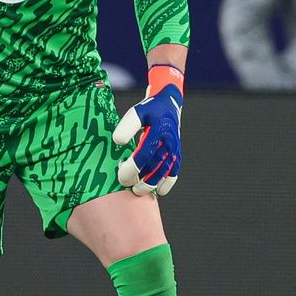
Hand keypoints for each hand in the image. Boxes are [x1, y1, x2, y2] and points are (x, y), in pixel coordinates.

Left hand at [112, 64, 184, 196]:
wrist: (169, 104)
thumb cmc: (149, 109)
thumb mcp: (136, 112)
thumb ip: (127, 126)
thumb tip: (118, 142)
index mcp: (159, 131)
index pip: (145, 154)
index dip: (133, 167)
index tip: (121, 174)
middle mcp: (169, 142)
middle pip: (155, 166)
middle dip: (141, 179)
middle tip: (126, 185)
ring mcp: (174, 149)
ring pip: (164, 172)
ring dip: (152, 184)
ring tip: (138, 191)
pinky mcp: (176, 154)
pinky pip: (175, 171)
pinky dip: (168, 182)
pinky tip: (160, 191)